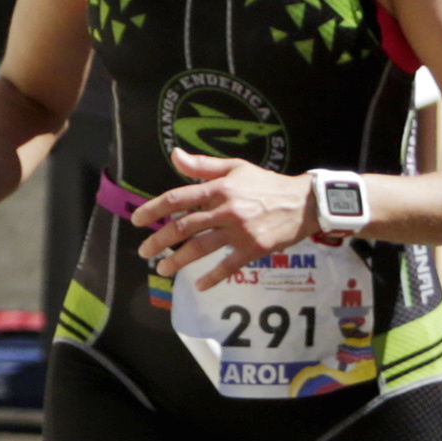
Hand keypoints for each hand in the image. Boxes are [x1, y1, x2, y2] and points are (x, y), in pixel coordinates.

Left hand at [135, 148, 316, 281]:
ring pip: (200, 248)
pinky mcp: (254, 249)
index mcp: (219, 188)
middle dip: (159, 241)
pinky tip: (199, 285)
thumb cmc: (267, 184)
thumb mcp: (236, 167)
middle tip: (145, 252)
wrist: (304, 203)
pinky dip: (212, 277)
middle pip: (184, 227)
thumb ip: (203, 165)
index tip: (137, 220)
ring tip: (163, 270)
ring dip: (178, 261)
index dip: (153, 209)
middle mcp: (226, 209)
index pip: (178, 198)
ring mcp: (239, 231)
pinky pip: (227, 266)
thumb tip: (174, 155)